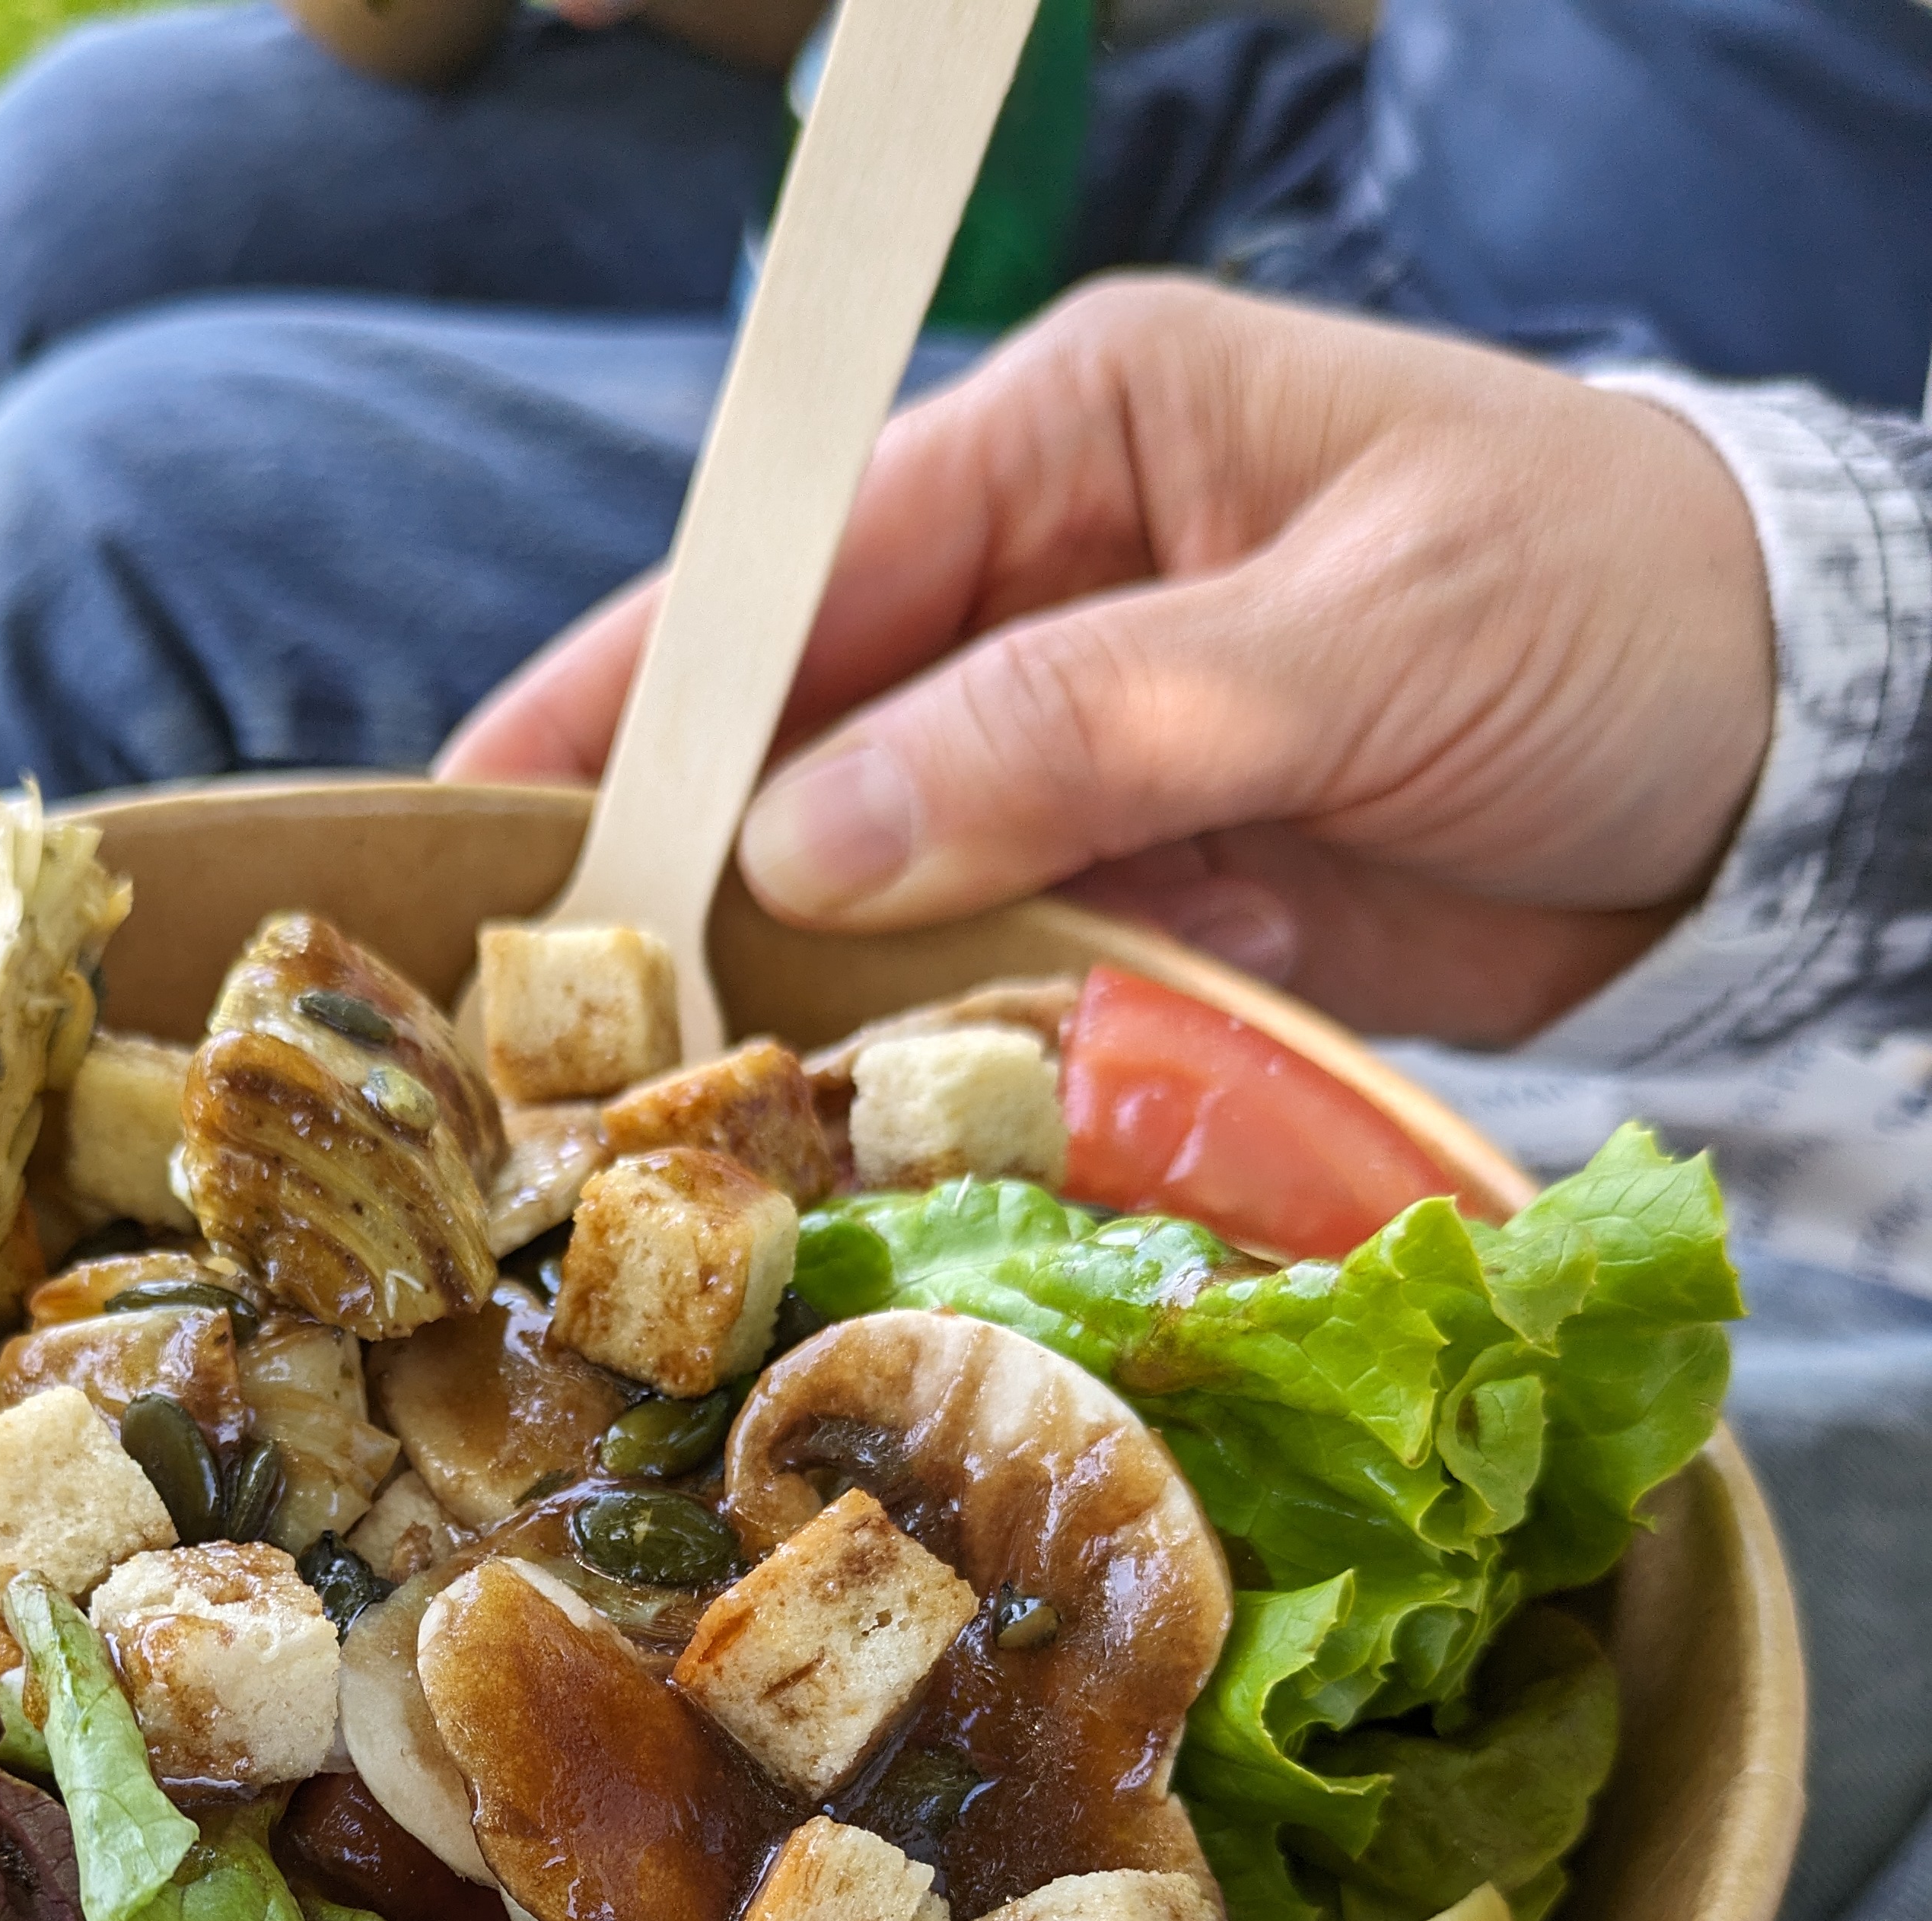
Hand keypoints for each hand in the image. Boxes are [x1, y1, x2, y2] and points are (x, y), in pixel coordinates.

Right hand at [441, 279, 1775, 1044]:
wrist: (1773, 768)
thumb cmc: (1600, 614)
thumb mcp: (1351, 638)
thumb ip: (1084, 724)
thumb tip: (808, 834)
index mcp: (1082, 445)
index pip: (801, 558)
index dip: (635, 681)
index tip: (494, 806)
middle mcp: (1053, 599)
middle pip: (809, 733)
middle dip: (688, 862)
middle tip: (555, 1019)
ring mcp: (1090, 763)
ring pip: (886, 877)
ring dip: (803, 985)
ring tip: (669, 1111)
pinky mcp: (1146, 900)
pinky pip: (996, 980)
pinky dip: (940, 1051)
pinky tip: (859, 1129)